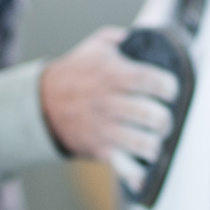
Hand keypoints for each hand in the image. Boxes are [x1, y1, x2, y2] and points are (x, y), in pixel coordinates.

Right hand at [39, 27, 177, 163]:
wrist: (41, 104)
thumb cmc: (74, 73)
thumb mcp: (94, 47)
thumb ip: (120, 39)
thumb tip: (142, 34)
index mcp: (114, 75)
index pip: (154, 81)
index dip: (169, 87)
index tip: (169, 90)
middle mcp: (111, 103)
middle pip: (154, 116)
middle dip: (165, 119)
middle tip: (162, 119)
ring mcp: (105, 129)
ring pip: (145, 143)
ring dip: (155, 143)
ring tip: (153, 139)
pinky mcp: (99, 149)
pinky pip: (123, 167)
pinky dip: (136, 174)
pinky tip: (143, 174)